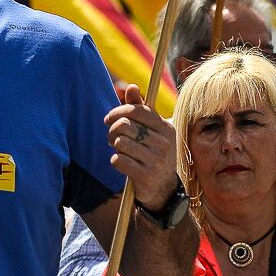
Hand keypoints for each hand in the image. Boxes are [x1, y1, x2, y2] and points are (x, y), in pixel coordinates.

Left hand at [105, 90, 178, 210]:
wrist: (164, 189)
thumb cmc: (153, 153)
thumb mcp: (152, 131)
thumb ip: (141, 109)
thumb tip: (131, 86)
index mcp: (166, 127)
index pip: (136, 110)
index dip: (117, 112)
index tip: (108, 119)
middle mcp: (164, 143)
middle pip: (125, 126)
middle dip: (112, 130)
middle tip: (111, 137)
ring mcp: (156, 160)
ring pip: (120, 143)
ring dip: (114, 146)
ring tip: (118, 150)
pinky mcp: (146, 176)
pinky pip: (118, 160)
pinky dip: (116, 160)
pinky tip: (122, 163)